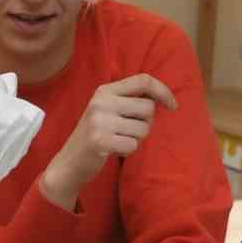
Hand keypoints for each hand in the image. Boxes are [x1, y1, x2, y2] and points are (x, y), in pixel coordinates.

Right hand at [41, 73, 177, 209]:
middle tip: (128, 130)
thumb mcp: (107, 109)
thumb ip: (129, 100)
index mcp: (105, 91)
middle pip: (148, 108)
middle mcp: (101, 102)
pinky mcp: (100, 141)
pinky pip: (133, 145)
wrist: (69, 162)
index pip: (143, 80)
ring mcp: (99, 121)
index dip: (163, 91)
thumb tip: (162, 97)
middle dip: (146, 123)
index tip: (172, 106)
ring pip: (143, 128)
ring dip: (136, 139)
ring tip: (118, 140)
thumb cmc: (95, 135)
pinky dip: (128, 151)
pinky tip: (113, 150)